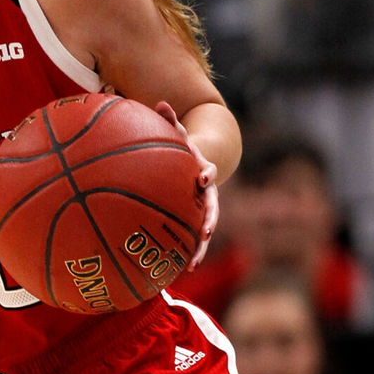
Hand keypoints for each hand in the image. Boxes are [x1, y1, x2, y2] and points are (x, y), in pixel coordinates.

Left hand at [153, 101, 219, 267]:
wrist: (197, 165)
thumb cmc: (182, 149)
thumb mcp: (177, 134)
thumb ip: (170, 121)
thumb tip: (160, 102)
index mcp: (203, 170)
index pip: (208, 170)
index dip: (207, 172)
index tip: (203, 177)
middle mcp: (207, 192)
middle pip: (212, 208)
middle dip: (210, 220)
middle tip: (207, 232)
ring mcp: (203, 209)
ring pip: (205, 230)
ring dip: (201, 247)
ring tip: (192, 265)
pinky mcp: (195, 221)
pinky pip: (192, 239)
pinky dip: (189, 253)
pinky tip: (181, 271)